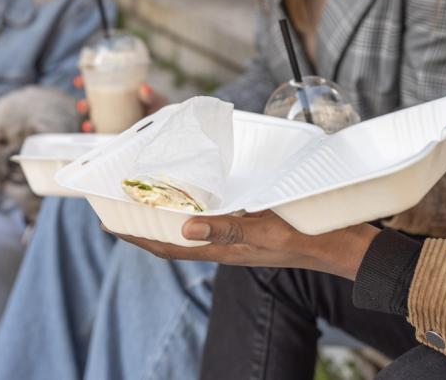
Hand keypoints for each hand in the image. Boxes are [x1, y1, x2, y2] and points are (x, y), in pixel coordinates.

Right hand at [74, 76, 167, 131]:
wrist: (167, 125)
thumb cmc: (160, 108)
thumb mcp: (156, 100)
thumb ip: (150, 95)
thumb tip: (144, 88)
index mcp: (118, 93)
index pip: (98, 86)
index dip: (85, 83)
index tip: (77, 81)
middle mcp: (112, 107)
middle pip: (92, 104)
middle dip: (83, 104)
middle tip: (83, 105)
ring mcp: (113, 121)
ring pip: (94, 121)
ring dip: (88, 123)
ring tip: (88, 124)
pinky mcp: (116, 135)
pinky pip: (102, 135)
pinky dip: (97, 135)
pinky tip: (97, 136)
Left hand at [108, 211, 379, 280]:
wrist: (334, 245)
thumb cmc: (301, 238)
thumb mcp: (263, 232)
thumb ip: (226, 230)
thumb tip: (185, 228)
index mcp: (220, 249)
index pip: (168, 247)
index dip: (137, 238)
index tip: (110, 227)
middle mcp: (221, 245)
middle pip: (172, 238)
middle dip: (144, 226)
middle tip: (120, 208)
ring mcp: (233, 238)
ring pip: (189, 230)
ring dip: (165, 218)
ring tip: (146, 201)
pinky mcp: (247, 228)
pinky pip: (210, 221)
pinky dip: (193, 210)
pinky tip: (194, 196)